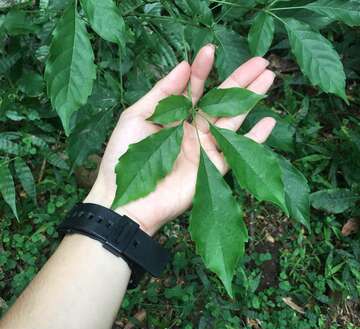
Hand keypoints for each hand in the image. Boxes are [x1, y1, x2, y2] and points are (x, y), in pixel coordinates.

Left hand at [85, 45, 275, 234]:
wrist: (129, 200)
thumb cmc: (124, 158)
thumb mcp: (137, 117)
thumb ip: (161, 93)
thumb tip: (182, 65)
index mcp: (173, 117)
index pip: (193, 89)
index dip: (202, 69)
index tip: (210, 50)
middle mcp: (192, 129)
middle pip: (220, 101)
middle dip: (239, 80)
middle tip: (259, 60)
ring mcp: (205, 148)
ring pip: (233, 119)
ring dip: (250, 99)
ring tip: (268, 77)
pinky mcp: (214, 168)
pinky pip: (238, 150)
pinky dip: (254, 138)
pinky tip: (267, 121)